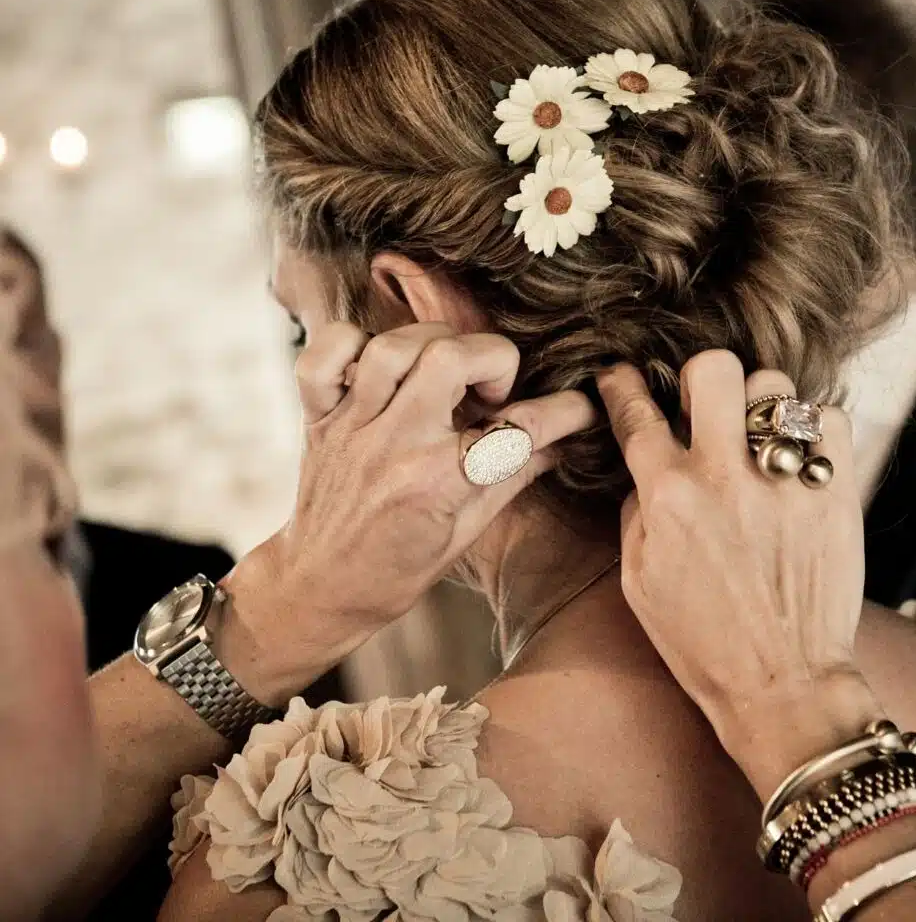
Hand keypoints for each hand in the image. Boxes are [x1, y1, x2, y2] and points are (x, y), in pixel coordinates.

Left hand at [217, 322, 594, 703]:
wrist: (319, 588)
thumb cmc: (397, 569)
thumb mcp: (468, 531)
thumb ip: (516, 474)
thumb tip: (566, 437)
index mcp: (437, 482)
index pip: (517, 427)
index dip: (565, 410)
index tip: (579, 407)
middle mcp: (394, 444)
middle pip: (450, 356)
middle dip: (491, 357)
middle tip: (490, 393)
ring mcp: (353, 425)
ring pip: (393, 344)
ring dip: (431, 346)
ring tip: (442, 375)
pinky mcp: (319, 415)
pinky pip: (324, 356)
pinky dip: (350, 344)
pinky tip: (377, 366)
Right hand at [597, 352, 880, 798]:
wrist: (783, 686)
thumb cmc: (702, 641)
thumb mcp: (639, 579)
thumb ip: (638, 509)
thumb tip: (648, 460)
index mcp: (668, 499)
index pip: (637, 414)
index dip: (622, 385)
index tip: (623, 376)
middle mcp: (725, 479)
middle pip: (713, 369)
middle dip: (702, 379)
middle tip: (706, 408)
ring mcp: (785, 483)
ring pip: (775, 386)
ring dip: (761, 407)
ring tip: (759, 440)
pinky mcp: (836, 494)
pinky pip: (830, 422)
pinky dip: (815, 432)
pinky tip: (799, 462)